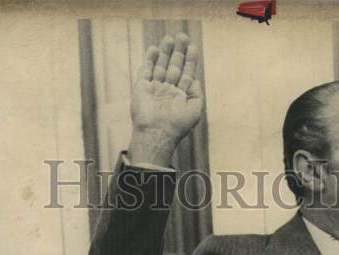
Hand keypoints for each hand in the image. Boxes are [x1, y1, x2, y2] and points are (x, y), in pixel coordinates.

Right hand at [128, 33, 203, 165]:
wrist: (156, 133)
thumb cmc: (177, 125)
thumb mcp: (195, 109)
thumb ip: (196, 93)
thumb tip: (194, 79)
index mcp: (180, 97)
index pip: (186, 74)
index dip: (190, 60)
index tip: (192, 47)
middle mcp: (168, 91)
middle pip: (174, 67)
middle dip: (178, 52)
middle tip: (181, 36)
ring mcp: (154, 89)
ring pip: (160, 66)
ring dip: (165, 52)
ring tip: (169, 38)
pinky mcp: (141, 88)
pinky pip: (146, 71)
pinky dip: (150, 60)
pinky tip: (154, 49)